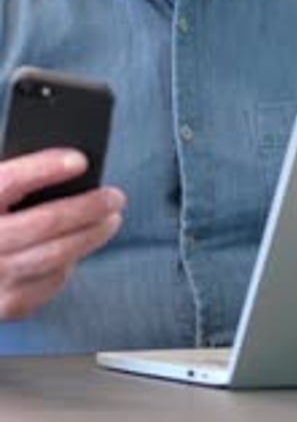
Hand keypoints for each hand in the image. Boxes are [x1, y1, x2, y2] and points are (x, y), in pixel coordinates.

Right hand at [0, 148, 125, 319]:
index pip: (9, 181)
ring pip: (56, 254)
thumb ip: (23, 182)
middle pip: (45, 222)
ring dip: (92, 234)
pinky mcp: (8, 304)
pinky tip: (81, 245)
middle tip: (115, 196)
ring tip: (111, 219)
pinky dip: (72, 260)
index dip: (45, 168)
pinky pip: (54, 279)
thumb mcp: (0, 195)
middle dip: (87, 207)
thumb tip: (76, 166)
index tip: (81, 161)